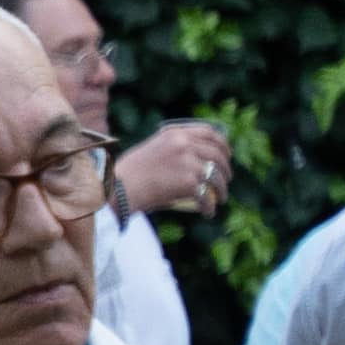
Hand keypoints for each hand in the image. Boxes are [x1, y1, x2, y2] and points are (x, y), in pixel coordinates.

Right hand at [114, 119, 233, 219]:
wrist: (118, 189)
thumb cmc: (128, 175)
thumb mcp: (151, 150)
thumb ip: (171, 149)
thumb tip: (190, 159)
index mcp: (175, 134)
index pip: (208, 132)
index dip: (222, 143)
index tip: (226, 154)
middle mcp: (184, 144)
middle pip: (217, 154)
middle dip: (226, 168)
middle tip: (226, 179)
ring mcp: (188, 163)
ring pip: (216, 175)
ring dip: (222, 188)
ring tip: (221, 198)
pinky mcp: (188, 183)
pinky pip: (207, 195)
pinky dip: (210, 206)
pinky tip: (209, 212)